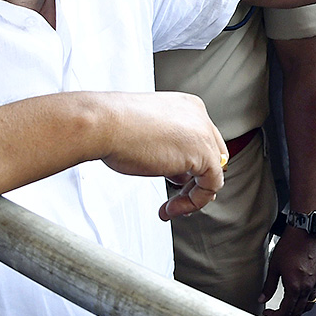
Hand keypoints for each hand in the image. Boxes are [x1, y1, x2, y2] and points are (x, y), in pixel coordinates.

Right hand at [94, 91, 226, 220]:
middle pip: (212, 155)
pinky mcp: (204, 153)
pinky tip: (172, 207)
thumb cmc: (112, 127)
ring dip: (192, 196)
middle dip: (196, 182)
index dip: (192, 167)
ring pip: (213, 172)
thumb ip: (171, 152)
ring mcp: (203, 133)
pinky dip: (194, 201)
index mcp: (187, 107)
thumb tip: (180, 174)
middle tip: (178, 199)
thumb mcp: (148, 138)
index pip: (202, 141)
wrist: (102, 123)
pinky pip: (211, 184)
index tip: (177, 184)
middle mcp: (199, 116)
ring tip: (171, 207)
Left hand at [261, 225, 315, 315]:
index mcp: (295, 286)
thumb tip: (262, 298)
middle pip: (298, 311)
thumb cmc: (291, 245)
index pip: (286, 311)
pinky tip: (302, 297)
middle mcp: (307, 287)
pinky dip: (308, 300)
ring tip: (289, 310)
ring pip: (309, 305)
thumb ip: (268, 286)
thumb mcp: (274, 267)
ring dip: (298, 311)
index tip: (269, 313)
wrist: (305, 232)